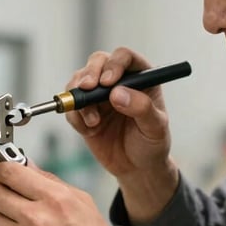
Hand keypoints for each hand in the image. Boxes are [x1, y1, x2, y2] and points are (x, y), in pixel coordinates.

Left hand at [0, 161, 153, 225]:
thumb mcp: (82, 202)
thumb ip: (51, 181)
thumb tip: (27, 166)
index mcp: (56, 198)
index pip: (8, 172)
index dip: (1, 170)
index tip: (2, 173)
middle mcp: (37, 219)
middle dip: (0, 192)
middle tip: (11, 197)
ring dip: (3, 217)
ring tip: (22, 224)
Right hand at [65, 48, 179, 221]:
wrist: (137, 168)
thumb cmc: (152, 144)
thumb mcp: (155, 128)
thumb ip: (141, 108)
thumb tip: (117, 93)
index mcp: (141, 78)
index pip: (125, 57)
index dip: (114, 64)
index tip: (108, 82)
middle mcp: (118, 80)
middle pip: (98, 61)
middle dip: (89, 73)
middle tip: (87, 89)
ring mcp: (99, 94)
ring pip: (79, 80)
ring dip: (80, 98)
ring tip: (92, 122)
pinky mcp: (84, 110)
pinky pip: (70, 105)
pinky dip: (74, 116)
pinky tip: (89, 130)